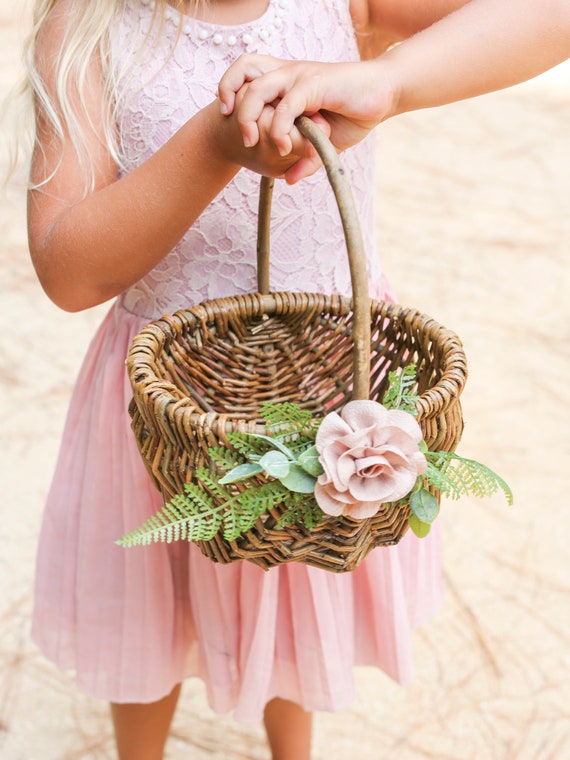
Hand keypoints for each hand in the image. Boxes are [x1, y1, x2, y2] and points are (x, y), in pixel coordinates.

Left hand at [218, 55, 396, 181]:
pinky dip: (281, 127)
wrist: (384, 94)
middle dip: (235, 109)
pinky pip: (287, 105)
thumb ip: (306, 158)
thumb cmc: (355, 114)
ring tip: (256, 141)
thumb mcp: (324, 143)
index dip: (230, 91)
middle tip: (245, 140)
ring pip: (258, 90)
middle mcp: (287, 74)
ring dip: (250, 117)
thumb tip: (290, 179)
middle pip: (242, 76)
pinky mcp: (314, 84)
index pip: (244, 74)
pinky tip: (287, 145)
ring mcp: (299, 76)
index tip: (232, 121)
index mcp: (285, 82)